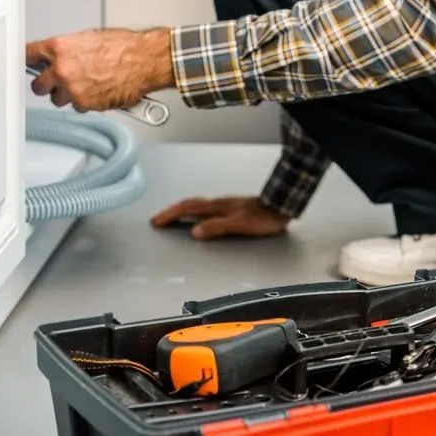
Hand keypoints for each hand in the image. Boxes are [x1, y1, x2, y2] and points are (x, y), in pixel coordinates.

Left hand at [26, 28, 173, 112]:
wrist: (143, 61)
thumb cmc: (124, 48)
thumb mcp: (89, 39)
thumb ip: (68, 51)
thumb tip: (60, 57)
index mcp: (59, 48)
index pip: (28, 55)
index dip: (28, 62)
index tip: (29, 66)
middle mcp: (62, 70)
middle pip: (38, 85)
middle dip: (46, 85)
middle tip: (56, 83)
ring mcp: (73, 90)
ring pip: (58, 100)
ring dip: (67, 96)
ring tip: (85, 87)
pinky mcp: (86, 105)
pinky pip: (77, 107)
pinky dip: (85, 103)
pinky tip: (97, 92)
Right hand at [150, 196, 289, 239]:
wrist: (278, 207)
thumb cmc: (262, 218)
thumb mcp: (238, 225)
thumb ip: (216, 227)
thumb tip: (195, 232)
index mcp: (216, 207)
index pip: (186, 208)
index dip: (170, 215)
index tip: (157, 221)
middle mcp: (216, 204)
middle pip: (187, 204)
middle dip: (170, 212)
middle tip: (158, 219)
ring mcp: (222, 205)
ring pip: (194, 205)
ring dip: (179, 210)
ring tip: (170, 217)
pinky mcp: (228, 208)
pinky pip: (203, 208)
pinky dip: (191, 211)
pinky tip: (194, 217)